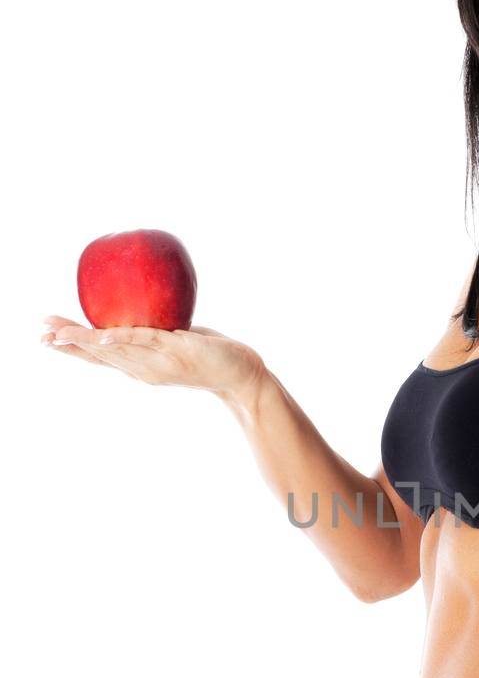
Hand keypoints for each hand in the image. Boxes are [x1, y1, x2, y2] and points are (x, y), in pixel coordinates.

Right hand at [40, 315, 264, 401]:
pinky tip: (102, 334)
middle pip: (99, 356)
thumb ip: (154, 330)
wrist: (240, 374)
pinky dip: (120, 338)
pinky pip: (144, 341)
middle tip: (39, 334)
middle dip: (68, 344)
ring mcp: (158, 362)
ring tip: (57, 334)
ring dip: (85, 341)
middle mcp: (144, 369)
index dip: (72, 349)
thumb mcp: (174, 342)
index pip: (100, 358)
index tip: (45, 338)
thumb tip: (139, 304)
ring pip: (114, 351)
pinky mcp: (175, 351)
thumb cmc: (208, 355)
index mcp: (140, 367)